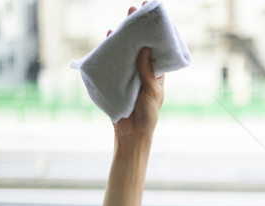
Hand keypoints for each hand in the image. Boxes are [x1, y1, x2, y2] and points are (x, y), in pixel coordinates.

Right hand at [109, 4, 164, 138]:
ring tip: (123, 19)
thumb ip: (148, 73)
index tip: (154, 15)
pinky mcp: (115, 78)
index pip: (156, 48)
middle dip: (137, 27)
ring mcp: (128, 73)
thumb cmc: (147, 115)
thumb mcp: (152, 93)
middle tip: (135, 8)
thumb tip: (144, 49)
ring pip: (125, 50)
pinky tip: (108, 36)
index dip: (155, 32)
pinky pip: (111, 61)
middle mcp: (142, 70)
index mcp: (155, 72)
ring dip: (122, 34)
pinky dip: (109, 48)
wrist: (131, 134)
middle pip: (139, 44)